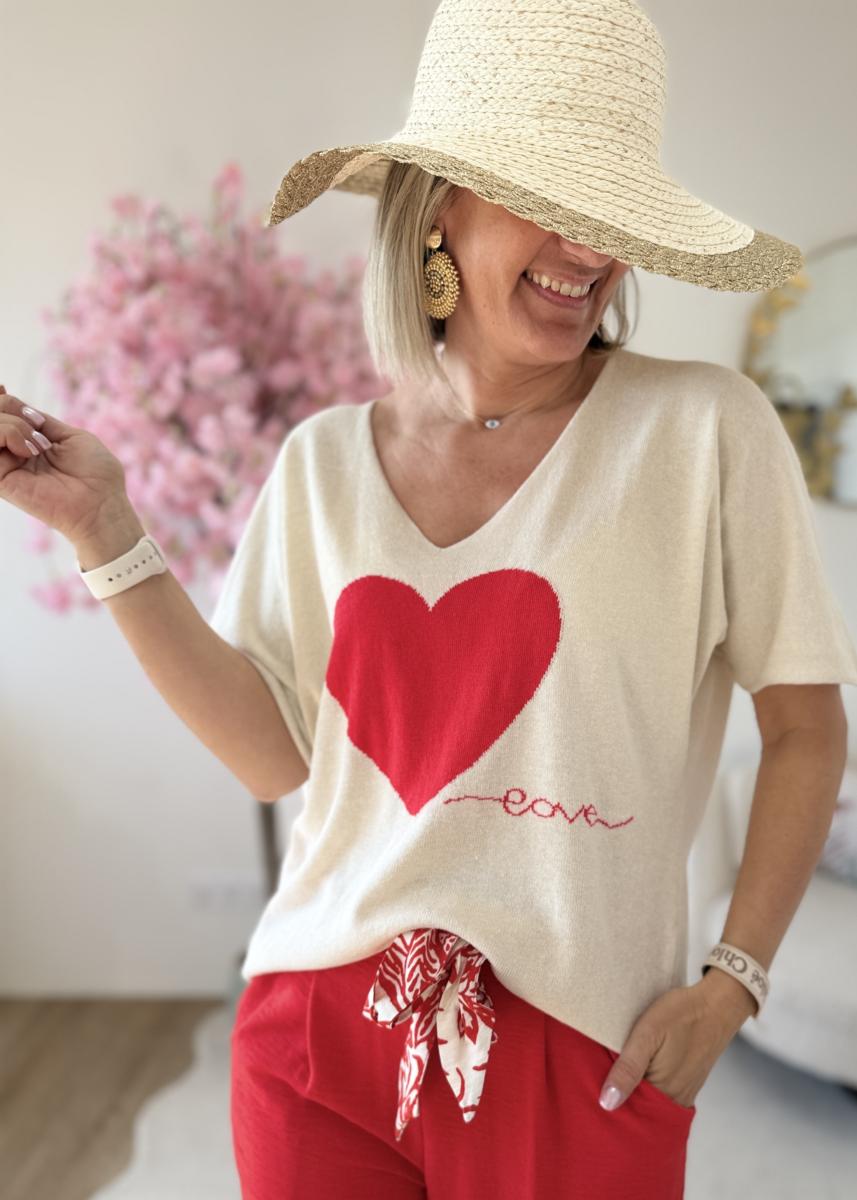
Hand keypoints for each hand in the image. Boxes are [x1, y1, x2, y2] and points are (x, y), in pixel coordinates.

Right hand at [0, 384, 131, 544]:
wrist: (101, 504)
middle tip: (35, 426)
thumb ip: (39, 420)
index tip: (3, 387)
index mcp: (29, 442)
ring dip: (11, 424)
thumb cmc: (96, 474)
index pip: (3, 413)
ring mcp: (5, 465)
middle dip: (8, 407)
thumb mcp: (70, 436)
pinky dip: (8, 434)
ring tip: (37, 444)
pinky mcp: (1, 480)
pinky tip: (29, 450)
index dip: (2, 399)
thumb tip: (12, 401)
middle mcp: (13, 453)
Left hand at [598, 975, 755, 1111]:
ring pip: (651, 1100)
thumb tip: (607, 1104)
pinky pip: (662, 1092)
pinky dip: (648, 1083)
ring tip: (616, 1068)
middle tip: (599, 1072)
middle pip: (638, 1108)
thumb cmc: (681, 1014)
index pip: (626, 1110)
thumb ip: (628, 1069)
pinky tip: (639, 1068)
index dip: (606, 1098)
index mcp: (663, 1092)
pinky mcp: (688, 1082)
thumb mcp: (647, 1034)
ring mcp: (684, 1092)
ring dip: (633, 1088)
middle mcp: (675, 1099)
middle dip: (619, 1095)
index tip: (590, 1084)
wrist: (717, 1004)